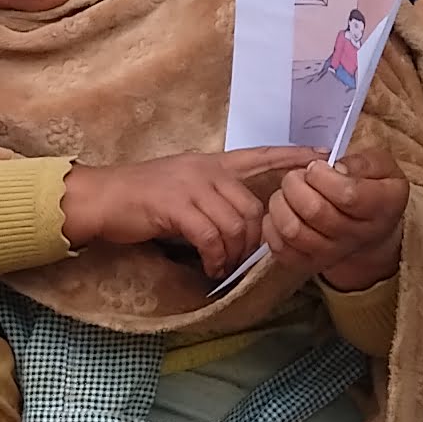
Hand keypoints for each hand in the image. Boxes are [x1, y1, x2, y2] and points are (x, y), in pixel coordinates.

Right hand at [61, 147, 319, 277]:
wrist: (101, 198)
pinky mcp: (175, 206)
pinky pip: (211, 237)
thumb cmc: (141, 198)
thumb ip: (213, 196)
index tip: (321, 154)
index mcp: (211, 163)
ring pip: (235, 224)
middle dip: (254, 239)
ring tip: (222, 267)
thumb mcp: (183, 187)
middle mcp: (206, 169)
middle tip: (242, 259)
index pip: (259, 155)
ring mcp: (190, 185)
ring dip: (234, 254)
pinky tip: (210, 267)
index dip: (291, 156)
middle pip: (253, 206)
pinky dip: (215, 257)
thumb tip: (243, 223)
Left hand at [264, 143, 407, 292]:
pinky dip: (272, 226)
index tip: (317, 167)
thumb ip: (362, 162)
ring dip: (280, 203)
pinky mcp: (307, 264)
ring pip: (292, 230)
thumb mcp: (381, 167)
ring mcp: (331, 254)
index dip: (322, 176)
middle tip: (299, 176)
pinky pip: (280, 247)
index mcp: (382, 206)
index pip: (347, 194)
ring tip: (288, 193)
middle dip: (296, 183)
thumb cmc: (371, 192)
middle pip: (314, 210)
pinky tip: (283, 212)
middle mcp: (357, 235)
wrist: (370, 231)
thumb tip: (336, 168)